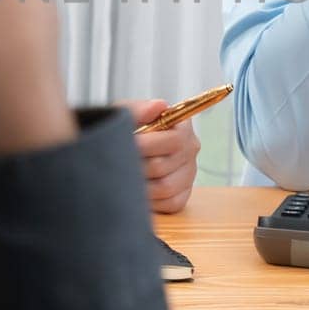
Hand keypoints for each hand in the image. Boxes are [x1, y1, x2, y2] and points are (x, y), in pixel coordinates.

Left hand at [122, 99, 200, 213]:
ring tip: (124, 176)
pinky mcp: (182, 195)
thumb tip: (158, 105)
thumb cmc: (125, 129)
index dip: (147, 145)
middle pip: (164, 166)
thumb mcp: (125, 114)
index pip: (174, 140)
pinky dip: (151, 200)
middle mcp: (190, 150)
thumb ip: (138, 109)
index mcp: (182, 126)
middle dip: (136, 165)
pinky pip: (169, 204)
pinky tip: (137, 189)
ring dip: (140, 184)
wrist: (117, 149)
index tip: (127, 144)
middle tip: (118, 163)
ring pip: (165, 188)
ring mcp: (188, 174)